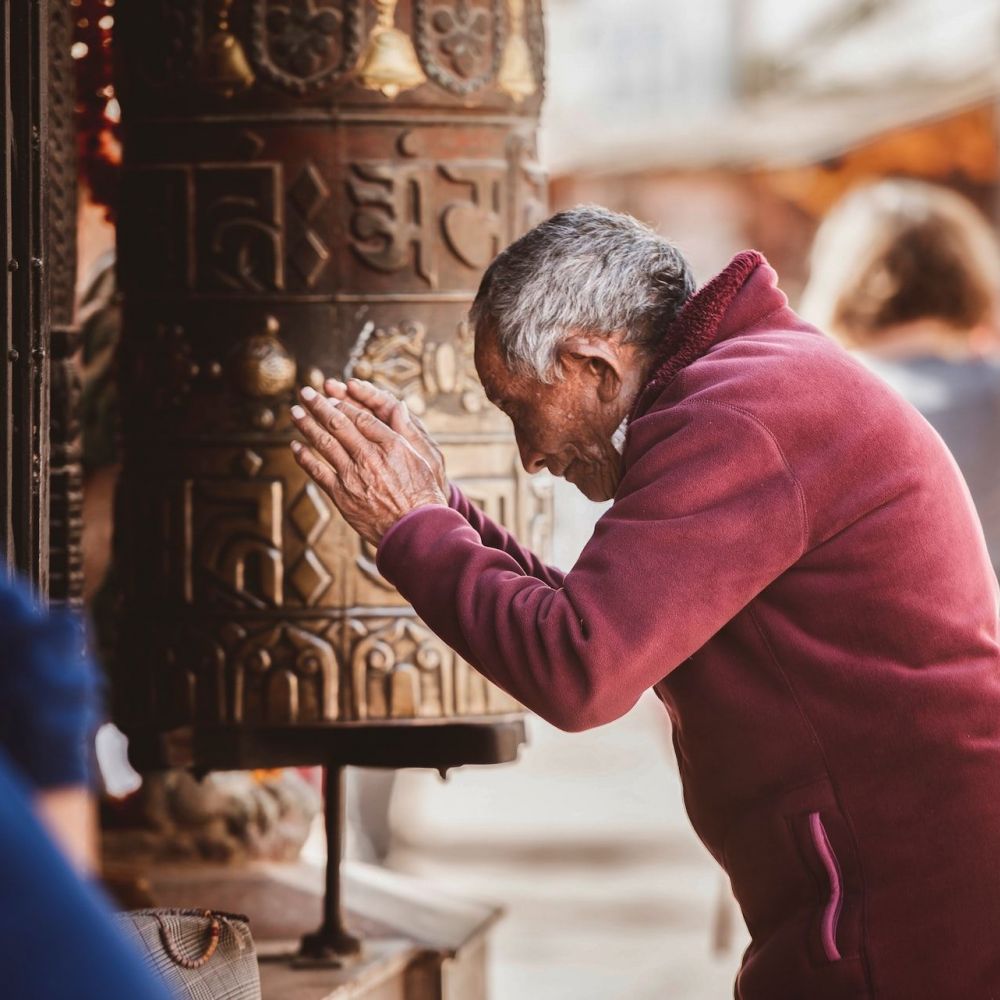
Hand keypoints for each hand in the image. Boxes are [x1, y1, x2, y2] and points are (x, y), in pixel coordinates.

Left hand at [290, 387, 446, 546]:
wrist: (414, 530)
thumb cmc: (424, 496)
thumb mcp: (426, 458)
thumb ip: (407, 432)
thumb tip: (400, 406)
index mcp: (391, 445)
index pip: (361, 417)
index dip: (344, 404)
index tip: (332, 396)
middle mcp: (370, 456)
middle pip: (339, 424)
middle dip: (320, 405)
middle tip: (306, 391)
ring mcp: (353, 476)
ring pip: (324, 443)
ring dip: (307, 425)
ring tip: (295, 412)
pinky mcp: (342, 495)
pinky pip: (317, 472)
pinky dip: (304, 457)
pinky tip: (295, 446)